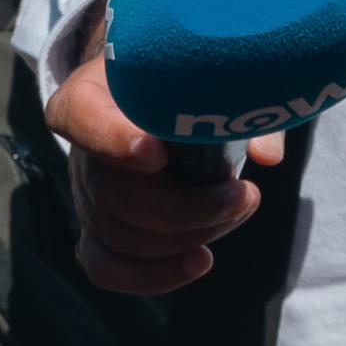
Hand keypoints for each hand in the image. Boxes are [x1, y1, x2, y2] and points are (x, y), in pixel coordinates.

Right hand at [40, 0, 279, 292]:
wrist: (154, 91)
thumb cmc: (183, 79)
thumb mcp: (204, 70)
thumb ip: (238, 101)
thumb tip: (267, 156)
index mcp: (94, 94)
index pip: (79, 116)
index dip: (111, 139)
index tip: (157, 153)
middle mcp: (83, 149)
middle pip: (110, 192)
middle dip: (184, 207)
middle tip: (244, 195)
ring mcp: (88, 194)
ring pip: (117, 234)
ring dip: (187, 236)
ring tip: (239, 210)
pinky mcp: (100, 228)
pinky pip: (105, 266)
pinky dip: (152, 275)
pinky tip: (200, 261)